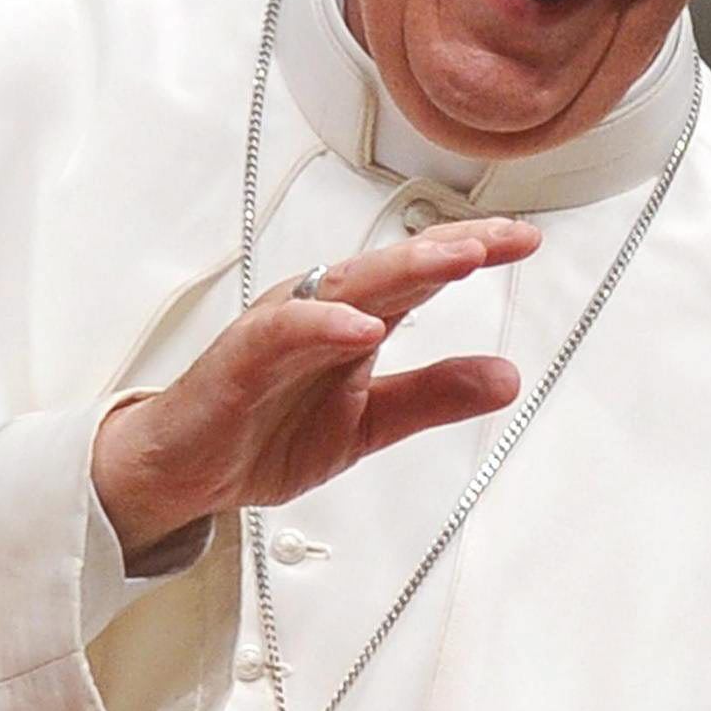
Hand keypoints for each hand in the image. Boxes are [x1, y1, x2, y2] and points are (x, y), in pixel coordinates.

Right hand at [90, 218, 540, 559]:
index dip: (473, 252)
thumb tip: (505, 378)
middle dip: (450, 248)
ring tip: (456, 261)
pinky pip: (284, 332)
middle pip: (394, 268)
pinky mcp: (241, 359)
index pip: (423, 275)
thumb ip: (434, 396)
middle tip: (502, 239)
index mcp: (355, 320)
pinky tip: (364, 326)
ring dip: (403, 270)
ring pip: (346, 286)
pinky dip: (324, 325)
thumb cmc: (265, 429)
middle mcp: (321, 312)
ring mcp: (280, 330)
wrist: (184, 471)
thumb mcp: (371, 421)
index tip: (525, 241)